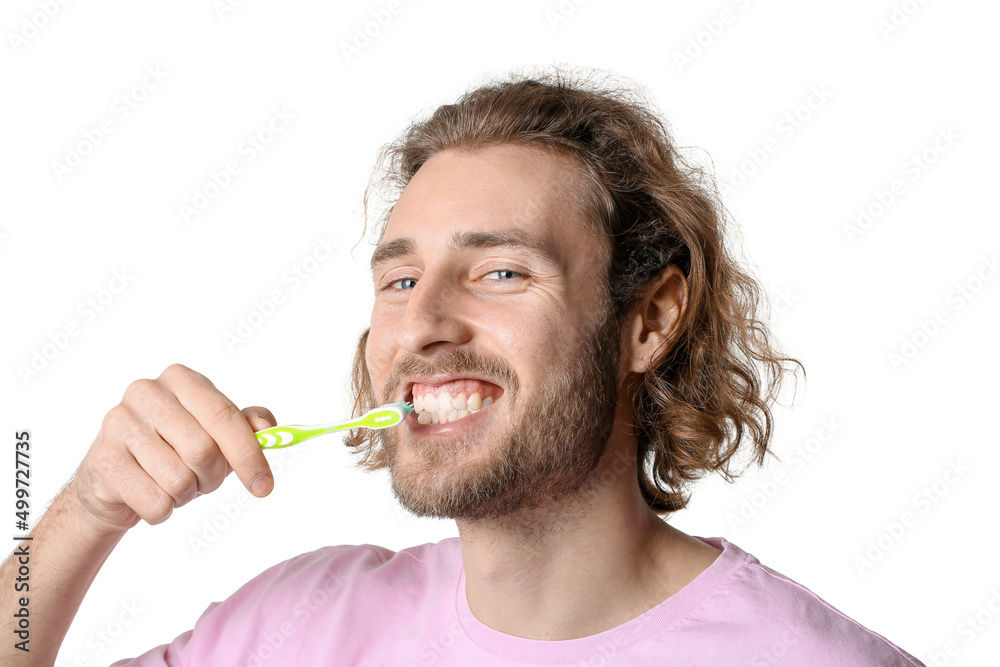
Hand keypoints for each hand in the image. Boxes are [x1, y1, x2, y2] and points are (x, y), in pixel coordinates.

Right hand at [71, 363, 276, 534]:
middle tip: (204, 481)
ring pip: (179, 481)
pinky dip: (162, 511)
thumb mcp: (214, 434)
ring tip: (173, 485)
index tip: (264, 485)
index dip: (249, 454)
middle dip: (213, 478)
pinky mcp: (102, 461)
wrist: (114, 480)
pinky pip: (155, 503)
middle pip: (203, 450)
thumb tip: (268, 430)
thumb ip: (246, 426)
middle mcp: (146, 392)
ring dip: (186, 495)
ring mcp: (118, 424)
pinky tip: (149, 495)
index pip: (224, 416)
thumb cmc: (173, 451)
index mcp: (181, 379)